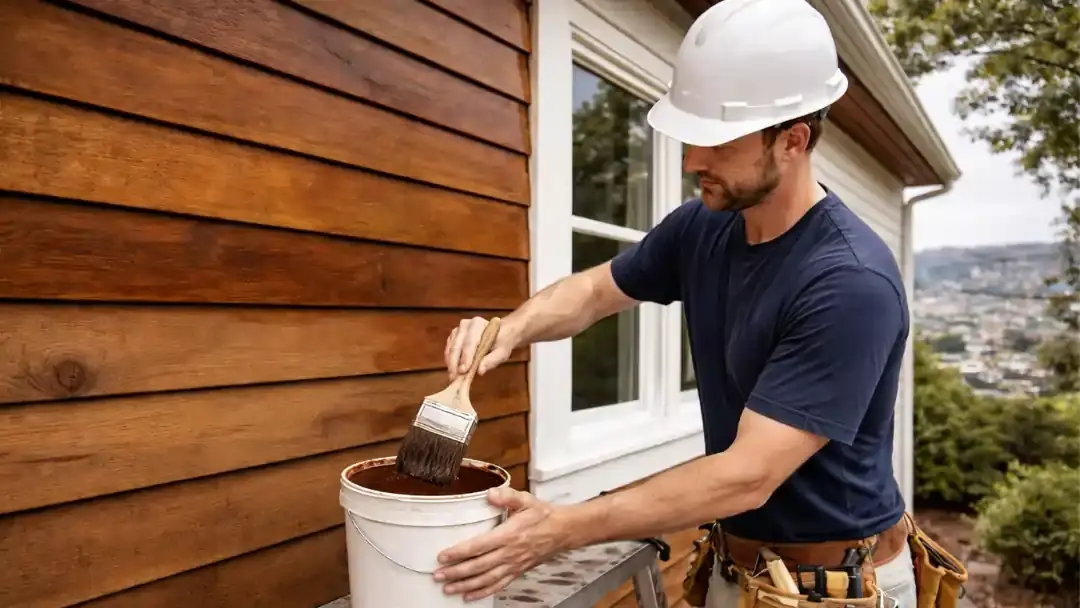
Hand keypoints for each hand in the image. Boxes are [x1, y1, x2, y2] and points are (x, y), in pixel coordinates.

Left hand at [434, 487, 566, 600]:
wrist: (563, 530)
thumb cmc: (542, 514)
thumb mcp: (526, 500)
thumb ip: (507, 496)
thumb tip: (489, 494)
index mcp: (509, 534)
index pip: (480, 545)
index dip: (460, 552)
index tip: (443, 556)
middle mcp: (510, 553)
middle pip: (479, 566)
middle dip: (457, 572)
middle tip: (438, 576)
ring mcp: (513, 564)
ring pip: (486, 579)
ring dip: (466, 585)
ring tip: (448, 588)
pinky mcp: (517, 571)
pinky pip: (499, 585)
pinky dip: (483, 592)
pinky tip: (469, 596)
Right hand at [445, 316, 517, 379]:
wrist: (500, 333)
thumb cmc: (501, 342)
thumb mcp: (502, 352)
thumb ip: (492, 360)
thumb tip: (480, 370)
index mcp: (478, 324)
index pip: (469, 342)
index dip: (466, 357)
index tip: (463, 371)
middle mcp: (465, 325)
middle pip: (457, 345)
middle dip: (455, 362)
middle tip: (454, 377)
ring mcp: (458, 330)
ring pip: (451, 347)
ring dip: (450, 362)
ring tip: (452, 376)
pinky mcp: (454, 336)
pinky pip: (448, 348)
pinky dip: (449, 359)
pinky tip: (451, 369)